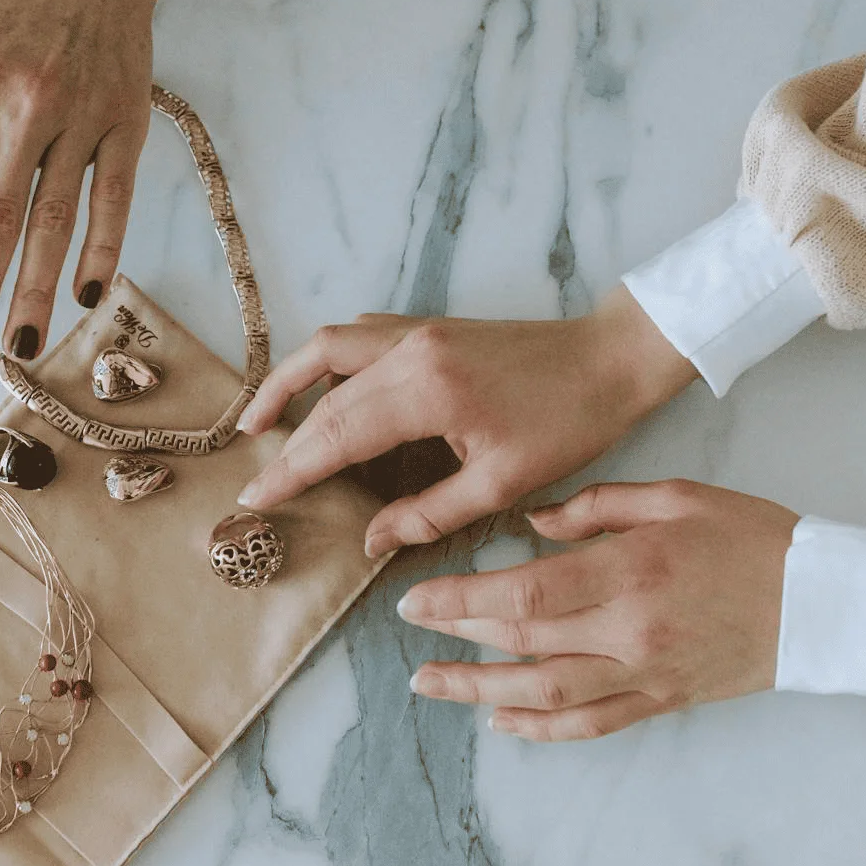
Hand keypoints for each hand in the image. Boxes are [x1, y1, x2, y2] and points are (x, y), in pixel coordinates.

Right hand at [235, 286, 700, 555]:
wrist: (610, 360)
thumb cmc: (568, 424)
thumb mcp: (502, 484)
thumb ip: (429, 514)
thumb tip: (371, 541)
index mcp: (428, 392)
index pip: (337, 433)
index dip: (293, 469)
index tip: (258, 497)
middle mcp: (411, 351)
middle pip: (324, 396)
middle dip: (284, 439)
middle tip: (255, 480)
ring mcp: (417, 330)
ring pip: (328, 349)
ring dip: (289, 384)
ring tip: (259, 422)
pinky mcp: (429, 325)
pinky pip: (357, 334)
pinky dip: (324, 359)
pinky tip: (317, 386)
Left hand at [399, 480, 796, 740]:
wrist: (825, 600)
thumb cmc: (751, 534)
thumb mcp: (675, 494)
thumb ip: (596, 505)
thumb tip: (532, 522)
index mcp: (630, 571)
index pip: (523, 595)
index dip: (460, 600)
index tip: (415, 596)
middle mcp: (631, 630)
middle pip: (523, 644)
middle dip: (456, 637)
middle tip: (409, 629)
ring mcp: (647, 672)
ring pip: (547, 694)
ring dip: (479, 691)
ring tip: (430, 684)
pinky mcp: (665, 699)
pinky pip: (593, 724)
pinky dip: (542, 729)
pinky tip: (500, 721)